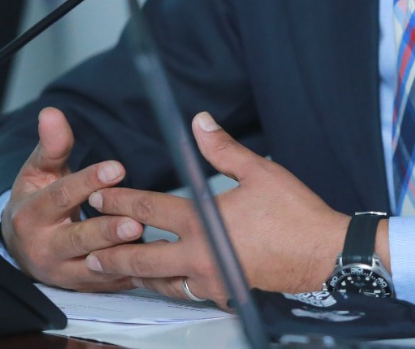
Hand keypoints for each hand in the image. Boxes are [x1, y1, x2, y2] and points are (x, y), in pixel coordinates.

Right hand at [0, 107, 145, 289]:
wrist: (21, 246)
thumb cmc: (36, 202)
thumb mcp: (38, 172)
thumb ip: (52, 145)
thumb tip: (52, 113)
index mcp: (32, 214)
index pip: (61, 196)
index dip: (88, 182)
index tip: (116, 169)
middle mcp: (45, 247)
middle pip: (78, 239)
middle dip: (108, 231)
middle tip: (136, 222)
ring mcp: (63, 271)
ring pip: (96, 267)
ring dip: (124, 257)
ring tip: (150, 243)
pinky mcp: (82, 287)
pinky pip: (110, 283)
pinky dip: (133, 275)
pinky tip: (157, 266)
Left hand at [84, 111, 351, 305]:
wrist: (324, 254)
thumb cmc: (294, 212)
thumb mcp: (259, 171)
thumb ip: (222, 148)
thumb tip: (199, 121)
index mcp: (203, 221)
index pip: (148, 209)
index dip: (119, 200)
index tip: (98, 196)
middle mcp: (200, 255)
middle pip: (142, 258)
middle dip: (112, 252)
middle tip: (90, 250)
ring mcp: (211, 279)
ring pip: (161, 282)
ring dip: (137, 275)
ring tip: (118, 271)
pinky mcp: (225, 292)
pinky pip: (187, 293)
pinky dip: (169, 287)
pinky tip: (165, 283)